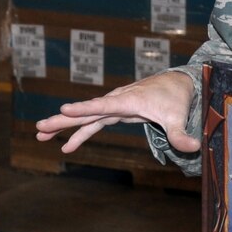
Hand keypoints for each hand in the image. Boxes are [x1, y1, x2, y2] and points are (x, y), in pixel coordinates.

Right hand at [34, 69, 197, 154]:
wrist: (176, 84)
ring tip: (40, 135)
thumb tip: (192, 147)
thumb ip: (180, 133)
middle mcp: (115, 102)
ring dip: (63, 127)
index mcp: (127, 100)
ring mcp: (113, 108)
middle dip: (61, 120)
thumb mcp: (178, 116)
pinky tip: (66, 147)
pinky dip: (80, 135)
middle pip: (84, 112)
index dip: (83, 109)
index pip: (102, 106)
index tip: (63, 109)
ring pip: (84, 118)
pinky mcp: (115, 113)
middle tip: (39, 126)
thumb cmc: (176, 98)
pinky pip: (93, 125)